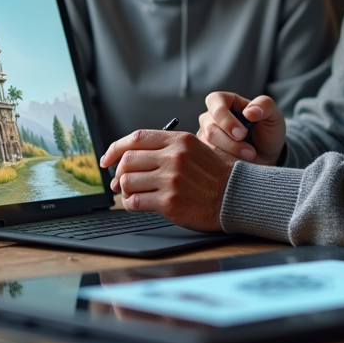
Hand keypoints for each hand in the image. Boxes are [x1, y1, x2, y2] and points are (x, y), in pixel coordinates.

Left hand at [98, 130, 233, 231]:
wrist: (236, 196)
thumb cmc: (215, 175)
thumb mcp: (194, 149)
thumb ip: (167, 148)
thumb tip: (131, 156)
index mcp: (178, 140)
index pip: (136, 138)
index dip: (115, 148)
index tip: (106, 159)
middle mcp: (174, 157)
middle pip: (128, 160)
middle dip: (118, 173)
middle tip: (119, 183)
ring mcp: (171, 179)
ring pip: (128, 181)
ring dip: (125, 190)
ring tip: (132, 194)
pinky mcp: (170, 202)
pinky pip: (135, 202)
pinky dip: (130, 204)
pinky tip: (137, 204)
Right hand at [198, 92, 285, 165]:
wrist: (266, 156)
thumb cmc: (268, 131)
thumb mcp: (273, 115)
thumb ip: (264, 106)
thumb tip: (248, 112)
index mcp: (224, 101)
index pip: (214, 102)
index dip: (225, 118)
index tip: (242, 134)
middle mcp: (210, 117)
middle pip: (210, 127)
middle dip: (230, 142)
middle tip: (250, 152)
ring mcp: (206, 136)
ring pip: (208, 145)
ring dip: (230, 153)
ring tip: (249, 157)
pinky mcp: (206, 153)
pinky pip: (207, 159)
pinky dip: (224, 162)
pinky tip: (237, 164)